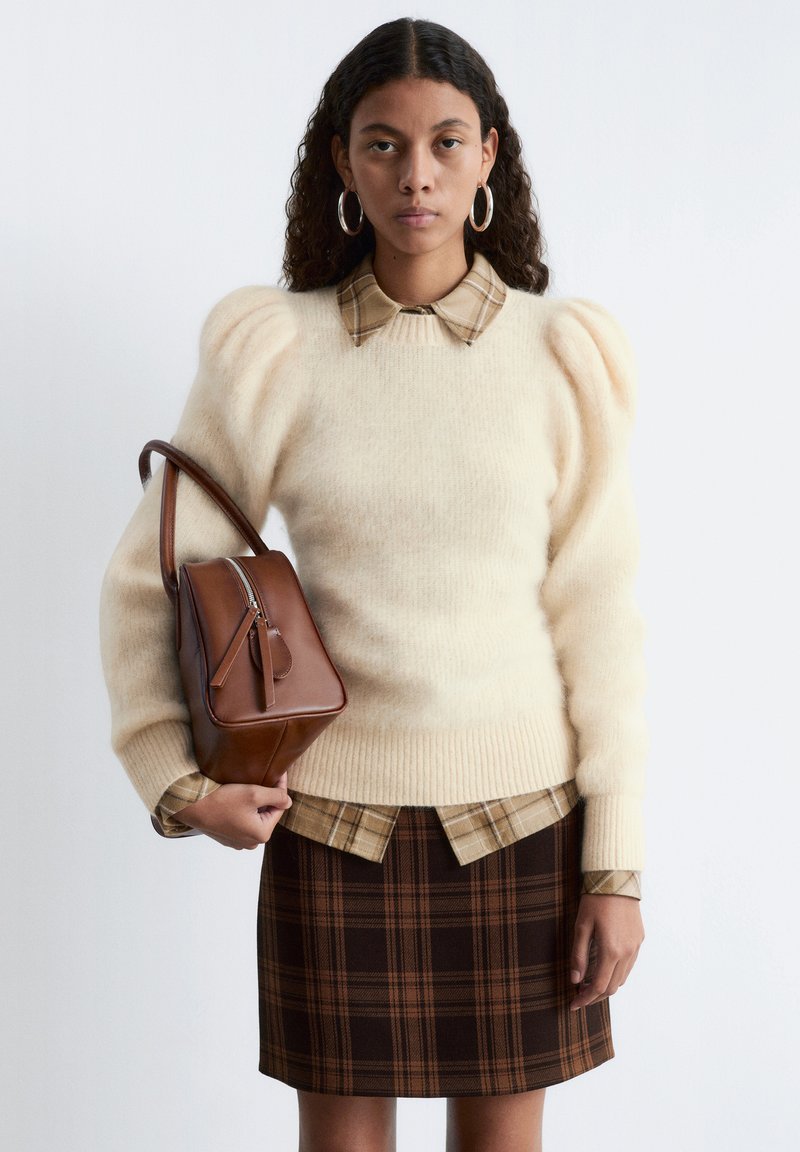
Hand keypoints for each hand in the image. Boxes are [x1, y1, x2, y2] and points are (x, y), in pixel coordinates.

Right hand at [175, 773, 292, 849]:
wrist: (192, 806)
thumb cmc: (222, 800)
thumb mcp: (254, 794)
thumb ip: (276, 796)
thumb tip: (288, 801)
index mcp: (261, 834)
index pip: (279, 807)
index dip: (280, 789)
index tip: (279, 773)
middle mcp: (251, 843)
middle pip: (267, 814)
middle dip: (267, 797)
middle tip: (264, 778)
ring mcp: (238, 842)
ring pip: (255, 817)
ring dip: (254, 804)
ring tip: (250, 787)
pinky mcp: (227, 837)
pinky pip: (242, 822)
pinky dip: (243, 810)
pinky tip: (237, 798)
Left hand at [569, 893, 643, 1010]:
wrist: (617, 880)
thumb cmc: (595, 900)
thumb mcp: (581, 926)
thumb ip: (578, 955)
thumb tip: (574, 980)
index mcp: (611, 950)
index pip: (598, 986)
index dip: (585, 999)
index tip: (573, 1004)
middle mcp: (627, 952)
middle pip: (612, 987)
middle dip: (595, 996)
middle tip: (579, 996)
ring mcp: (636, 947)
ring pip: (622, 978)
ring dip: (606, 985)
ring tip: (588, 983)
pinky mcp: (639, 940)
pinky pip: (629, 965)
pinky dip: (616, 973)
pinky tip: (604, 968)